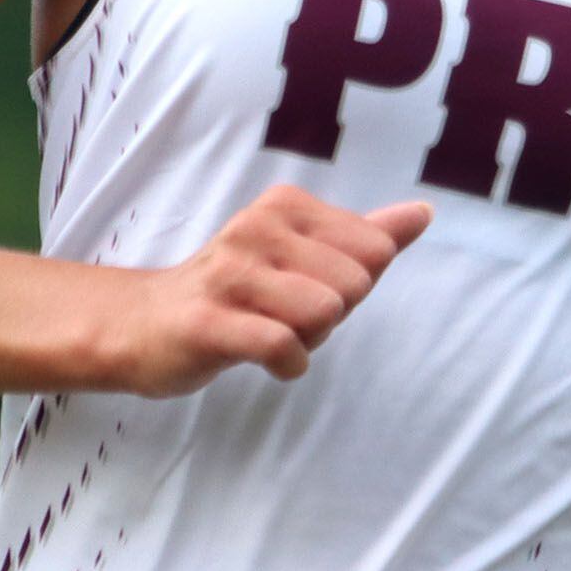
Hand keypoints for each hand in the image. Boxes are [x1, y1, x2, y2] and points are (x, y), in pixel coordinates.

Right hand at [109, 184, 433, 397]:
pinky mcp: (208, 321)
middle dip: (333, 315)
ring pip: (323, 312)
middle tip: (285, 316)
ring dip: (310, 340)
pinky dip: (289, 364)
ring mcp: (230, 274)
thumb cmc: (240, 291)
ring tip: (274, 333)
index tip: (308, 289)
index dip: (351, 286)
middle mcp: (257, 229)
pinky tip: (270, 360)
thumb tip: (424, 213)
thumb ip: (366, 235)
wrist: (146, 323)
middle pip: (354, 285)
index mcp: (285, 206)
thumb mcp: (305, 254)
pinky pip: (282, 346)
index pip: (374, 250)